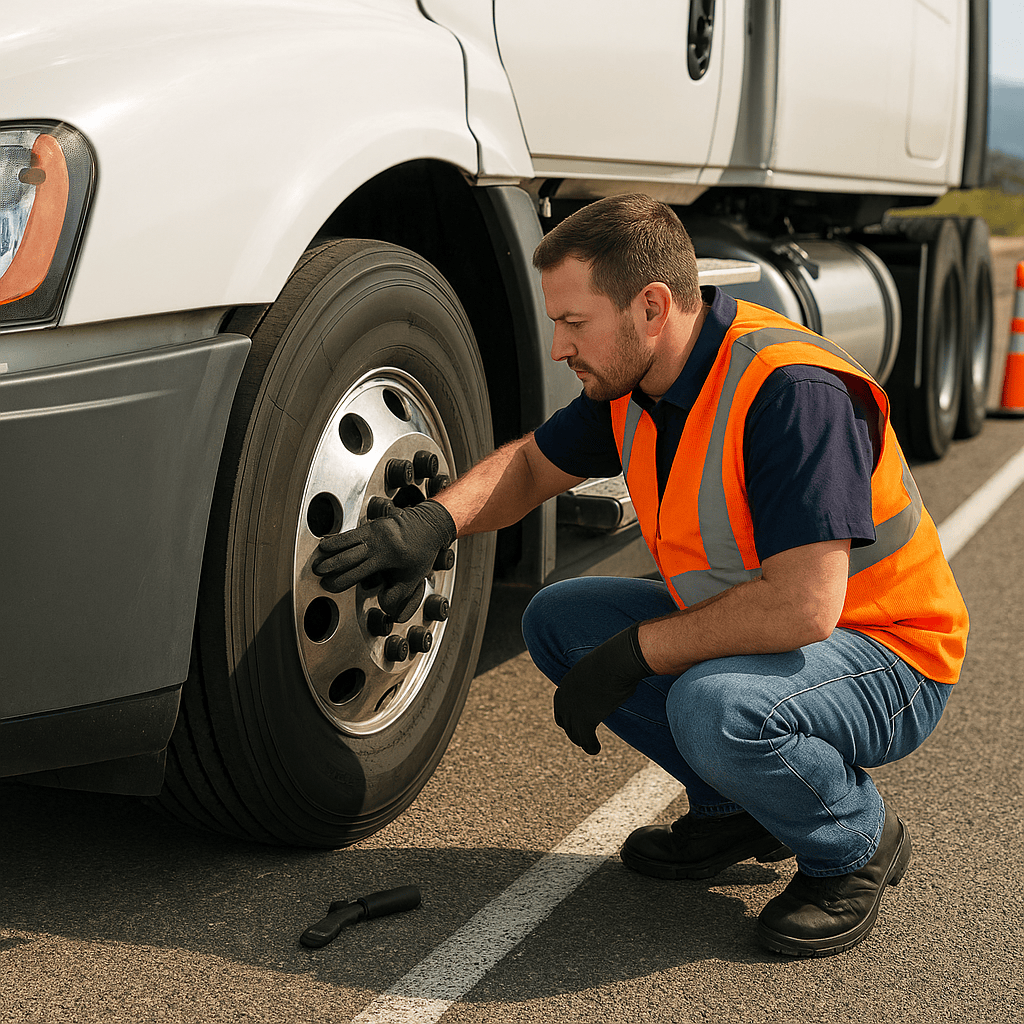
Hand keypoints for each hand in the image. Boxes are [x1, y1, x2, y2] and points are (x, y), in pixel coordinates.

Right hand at [312, 500, 456, 621]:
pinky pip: (353, 532)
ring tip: (317, 555)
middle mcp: (380, 541)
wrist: (430, 524)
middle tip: (316, 571)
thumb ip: (399, 593)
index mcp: (389, 555)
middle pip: (350, 554)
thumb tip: (384, 606)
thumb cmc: (422, 551)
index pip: (359, 571)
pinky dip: (339, 538)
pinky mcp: (374, 524)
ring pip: (348, 540)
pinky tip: (327, 541)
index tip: (329, 586)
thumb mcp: (415, 576)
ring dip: (331, 548)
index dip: (342, 580)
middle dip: (331, 564)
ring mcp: (376, 530)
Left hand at [553, 623, 652, 754]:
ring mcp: (573, 709)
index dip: (568, 715)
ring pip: (574, 733)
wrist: (616, 661)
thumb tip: (613, 673)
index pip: (561, 705)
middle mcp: (564, 697)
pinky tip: (596, 750)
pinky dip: (590, 747)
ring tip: (589, 745)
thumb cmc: (615, 658)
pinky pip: (585, 740)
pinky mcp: (585, 720)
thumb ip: (601, 674)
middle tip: (582, 736)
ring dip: (582, 740)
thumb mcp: (602, 665)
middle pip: (563, 721)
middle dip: (572, 730)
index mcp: (567, 682)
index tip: (576, 720)